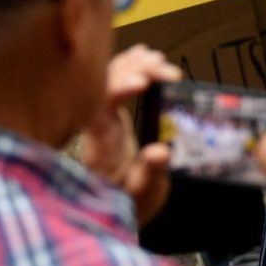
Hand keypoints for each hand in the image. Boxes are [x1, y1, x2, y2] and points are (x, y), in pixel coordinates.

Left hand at [85, 45, 181, 224]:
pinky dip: (129, 66)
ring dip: (134, 64)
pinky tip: (144, 56)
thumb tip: (160, 150)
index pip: (100, 104)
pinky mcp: (111, 116)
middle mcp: (96, 125)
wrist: (109, 210)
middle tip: (168, 72)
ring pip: (108, 78)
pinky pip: (114, 82)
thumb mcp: (143, 194)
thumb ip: (151, 172)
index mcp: (102, 143)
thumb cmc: (125, 203)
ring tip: (159, 61)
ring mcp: (102, 118)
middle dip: (135, 69)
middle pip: (105, 83)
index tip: (144, 83)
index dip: (118, 86)